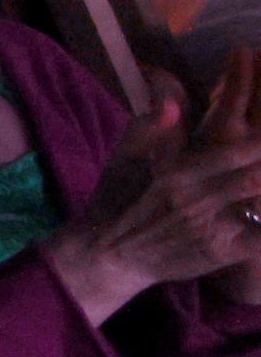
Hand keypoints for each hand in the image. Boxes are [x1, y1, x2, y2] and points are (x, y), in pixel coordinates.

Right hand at [50, 57, 260, 318]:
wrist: (110, 255)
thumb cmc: (119, 198)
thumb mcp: (124, 158)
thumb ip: (150, 127)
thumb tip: (169, 100)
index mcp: (175, 174)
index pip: (233, 154)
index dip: (257, 144)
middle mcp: (196, 203)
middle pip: (255, 179)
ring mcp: (212, 231)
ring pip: (259, 206)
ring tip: (260, 179)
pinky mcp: (223, 254)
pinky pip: (260, 237)